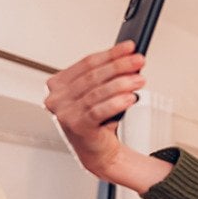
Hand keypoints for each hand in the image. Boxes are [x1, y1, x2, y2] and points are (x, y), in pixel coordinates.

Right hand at [44, 42, 167, 189]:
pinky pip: (99, 111)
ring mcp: (64, 113)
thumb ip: (107, 76)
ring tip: (140, 80)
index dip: (110, 53)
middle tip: (139, 61)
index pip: (87, 63)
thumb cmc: (98, 120)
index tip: (129, 47)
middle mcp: (57, 97)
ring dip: (122, 83)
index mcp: (58, 84)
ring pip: (97, 92)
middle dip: (119, 66)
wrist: (98, 151)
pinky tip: (131, 97)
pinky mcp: (76, 127)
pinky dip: (117, 102)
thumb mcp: (100, 94)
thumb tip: (129, 58)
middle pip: (93, 76)